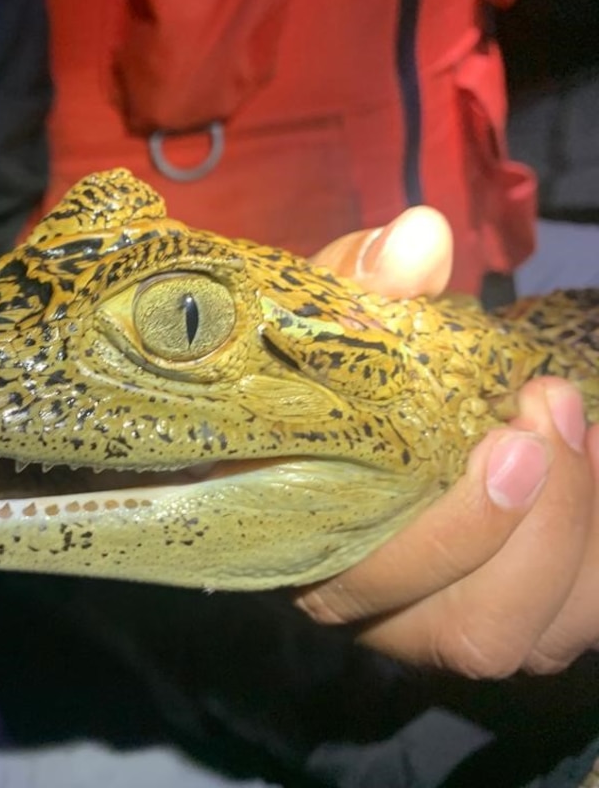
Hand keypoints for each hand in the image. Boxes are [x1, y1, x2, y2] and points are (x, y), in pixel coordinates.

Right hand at [295, 208, 598, 676]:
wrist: (365, 396)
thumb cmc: (334, 364)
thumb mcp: (335, 313)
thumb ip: (361, 283)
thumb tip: (419, 240)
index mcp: (309, 549)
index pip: (373, 592)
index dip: (454, 538)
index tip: (509, 438)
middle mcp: (374, 611)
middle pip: (475, 636)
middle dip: (538, 534)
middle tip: (546, 414)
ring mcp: (443, 622)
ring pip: (533, 638)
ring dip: (576, 537)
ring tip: (566, 422)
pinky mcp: (506, 613)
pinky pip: (575, 619)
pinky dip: (596, 549)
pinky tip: (581, 458)